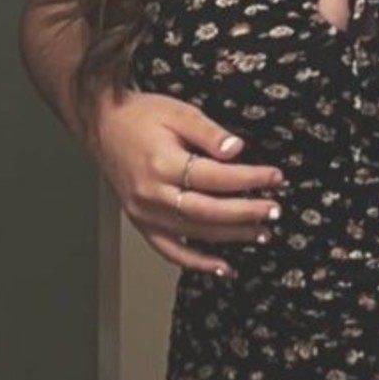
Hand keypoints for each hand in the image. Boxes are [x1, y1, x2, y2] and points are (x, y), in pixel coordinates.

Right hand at [91, 90, 284, 276]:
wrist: (103, 126)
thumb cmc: (140, 116)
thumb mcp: (179, 112)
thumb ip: (209, 132)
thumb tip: (237, 149)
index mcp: (162, 163)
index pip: (215, 177)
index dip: (249, 179)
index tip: (275, 177)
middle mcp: (152, 194)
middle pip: (208, 211)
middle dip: (246, 213)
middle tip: (274, 210)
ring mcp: (145, 213)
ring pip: (194, 232)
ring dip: (230, 236)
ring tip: (260, 233)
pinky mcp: (141, 222)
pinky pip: (170, 250)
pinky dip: (196, 262)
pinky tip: (221, 267)